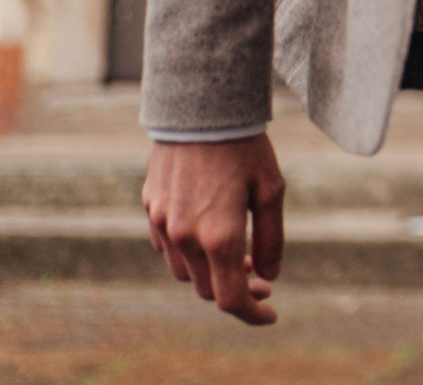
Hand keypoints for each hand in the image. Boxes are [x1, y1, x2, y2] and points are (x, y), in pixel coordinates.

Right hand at [143, 135, 285, 324]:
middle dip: (236, 290)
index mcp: (219, 236)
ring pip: (186, 272)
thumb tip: (270, 276)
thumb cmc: (245, 146)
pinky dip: (190, 253)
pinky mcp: (151, 208)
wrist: (201, 108)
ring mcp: (163, 224)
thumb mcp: (271, 190)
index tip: (271, 313)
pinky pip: (168, 248)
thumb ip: (271, 238)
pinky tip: (210, 234)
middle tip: (261, 276)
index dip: (251, 314)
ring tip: (239, 252)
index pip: (229, 299)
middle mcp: (185, 237)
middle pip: (208, 289)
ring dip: (212, 272)